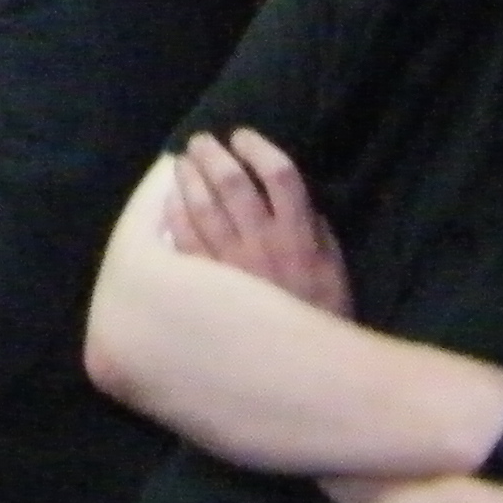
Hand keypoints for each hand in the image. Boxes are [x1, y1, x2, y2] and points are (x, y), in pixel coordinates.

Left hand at [162, 129, 353, 318]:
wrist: (299, 367)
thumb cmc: (320, 311)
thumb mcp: (332, 264)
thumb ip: (313, 226)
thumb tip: (287, 194)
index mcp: (299, 235)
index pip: (280, 175)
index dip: (259, 148)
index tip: (243, 136)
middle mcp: (263, 242)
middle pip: (232, 183)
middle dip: (213, 154)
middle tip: (201, 141)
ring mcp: (230, 263)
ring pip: (202, 206)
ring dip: (188, 177)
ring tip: (183, 162)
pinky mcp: (205, 282)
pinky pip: (183, 239)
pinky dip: (173, 213)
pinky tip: (170, 199)